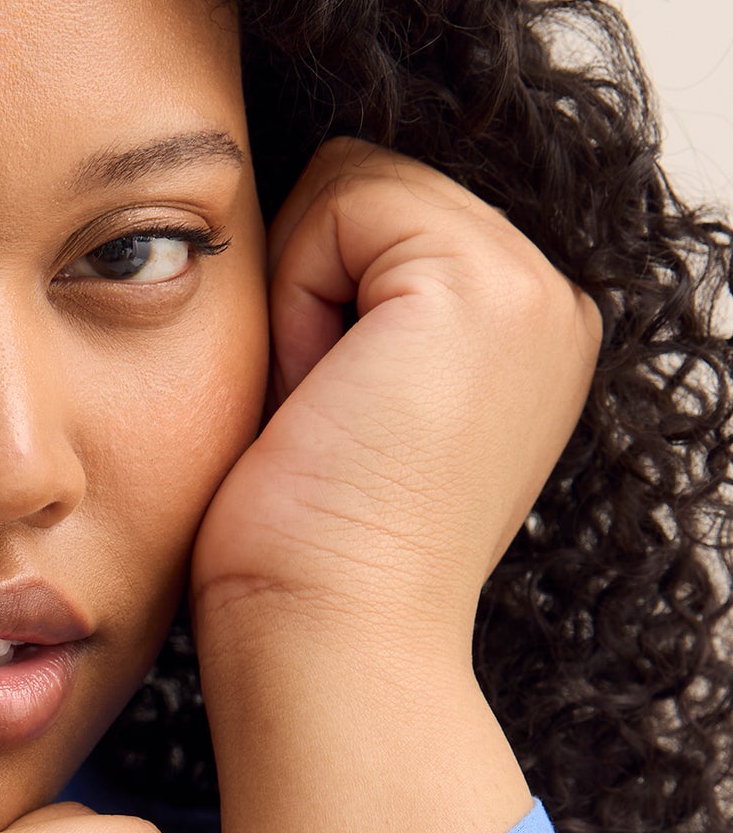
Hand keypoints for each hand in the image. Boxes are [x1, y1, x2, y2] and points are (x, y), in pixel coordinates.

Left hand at [191, 138, 599, 649]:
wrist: (323, 644)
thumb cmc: (299, 560)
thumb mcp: (340, 404)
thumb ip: (352, 308)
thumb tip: (282, 217)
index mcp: (521, 336)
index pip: (380, 220)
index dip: (311, 305)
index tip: (325, 427)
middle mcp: (550, 304)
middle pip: (366, 192)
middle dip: (306, 296)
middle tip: (321, 426)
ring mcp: (532, 290)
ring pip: (352, 188)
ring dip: (298, 301)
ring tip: (324, 417)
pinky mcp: (482, 286)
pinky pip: (338, 202)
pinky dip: (295, 301)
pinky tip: (320, 402)